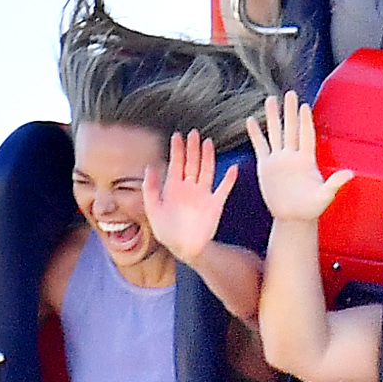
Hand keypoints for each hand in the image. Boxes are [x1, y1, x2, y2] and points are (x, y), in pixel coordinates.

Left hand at [142, 129, 236, 263]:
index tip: (177, 135)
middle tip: (193, 133)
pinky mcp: (215, 204)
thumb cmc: (167, 231)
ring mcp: (203, 194)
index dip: (177, 150)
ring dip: (207, 157)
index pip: (176, 164)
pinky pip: (223, 189)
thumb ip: (150, 189)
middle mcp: (189, 188)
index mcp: (173, 187)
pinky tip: (233, 169)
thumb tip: (150, 167)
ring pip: (206, 171)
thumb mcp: (153, 210)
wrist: (183, 248)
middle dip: (192, 148)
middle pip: (192, 163)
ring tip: (208, 142)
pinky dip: (229, 180)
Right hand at [246, 91, 354, 221]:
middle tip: (289, 93)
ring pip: (275, 133)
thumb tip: (350, 174)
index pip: (306, 135)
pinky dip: (255, 134)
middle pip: (291, 129)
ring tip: (270, 100)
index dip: (305, 121)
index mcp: (306, 160)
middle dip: (289, 112)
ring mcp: (279, 160)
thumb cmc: (311, 208)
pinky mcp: (266, 167)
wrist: (293, 218)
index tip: (304, 105)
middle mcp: (292, 156)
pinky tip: (251, 120)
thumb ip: (335, 183)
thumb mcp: (325, 196)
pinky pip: (260, 146)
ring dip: (272, 117)